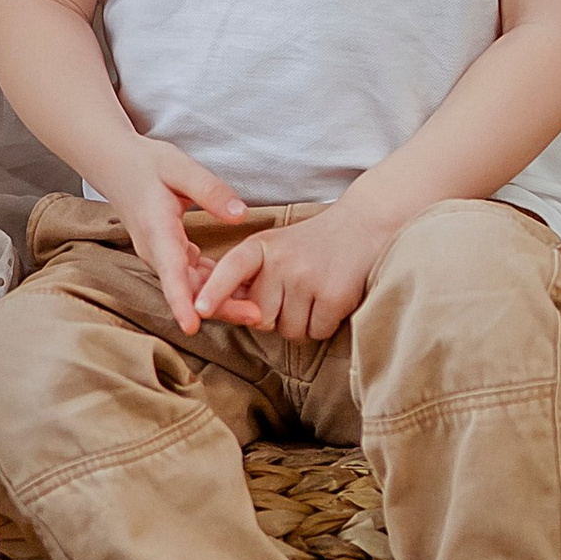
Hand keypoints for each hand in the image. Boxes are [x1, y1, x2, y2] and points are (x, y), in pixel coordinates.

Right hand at [90, 136, 248, 332]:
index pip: (169, 270)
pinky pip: (190, 278)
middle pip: (186, 288)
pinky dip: (212, 286)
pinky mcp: (167, 256)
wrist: (115, 165)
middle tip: (257, 315)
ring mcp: (160, 256)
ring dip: (218, 300)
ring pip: (190, 287)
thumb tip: (241, 215)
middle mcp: (155, 250)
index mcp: (156, 228)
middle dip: (218, 306)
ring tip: (255, 310)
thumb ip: (210, 190)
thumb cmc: (145, 163)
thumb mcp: (178, 166)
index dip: (180, 300)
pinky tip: (239, 289)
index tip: (191, 325)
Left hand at [195, 201, 387, 341]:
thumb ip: (251, 277)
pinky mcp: (333, 296)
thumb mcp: (274, 249)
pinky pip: (316, 332)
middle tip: (293, 292)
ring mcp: (306, 278)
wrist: (361, 226)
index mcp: (259, 247)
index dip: (214, 291)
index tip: (199, 310)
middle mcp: (280, 261)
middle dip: (274, 316)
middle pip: (260, 317)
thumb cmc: (309, 246)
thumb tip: (233, 314)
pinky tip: (330, 301)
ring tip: (312, 294)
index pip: (231, 268)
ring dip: (300, 323)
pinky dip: (323, 325)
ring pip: (288, 330)